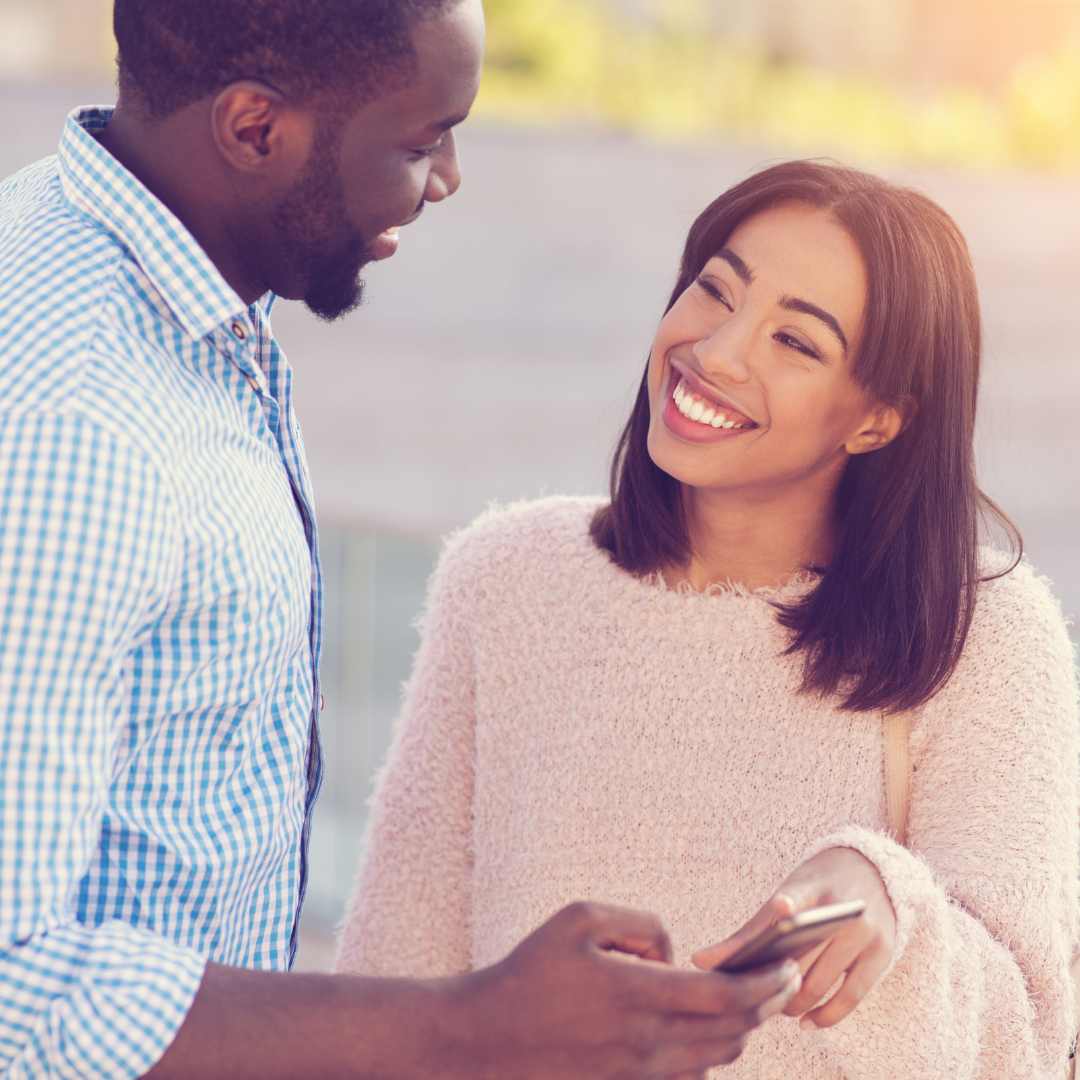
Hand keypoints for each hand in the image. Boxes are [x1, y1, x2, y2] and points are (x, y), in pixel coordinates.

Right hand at [450, 901, 802, 1079]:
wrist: (487, 1038)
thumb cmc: (531, 968)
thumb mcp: (580, 919)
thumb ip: (639, 924)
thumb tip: (673, 952)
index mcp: (639, 995)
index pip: (727, 996)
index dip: (766, 984)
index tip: (788, 968)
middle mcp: (647, 1042)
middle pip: (731, 1032)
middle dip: (765, 1006)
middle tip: (781, 982)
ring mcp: (638, 1072)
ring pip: (715, 1060)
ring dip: (739, 1030)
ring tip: (747, 1002)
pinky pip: (687, 1077)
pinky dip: (708, 1055)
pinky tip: (704, 1031)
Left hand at [691, 848, 894, 1030]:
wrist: (872, 871)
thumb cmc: (816, 888)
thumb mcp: (785, 896)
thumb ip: (747, 932)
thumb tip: (698, 963)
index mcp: (812, 885)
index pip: (798, 892)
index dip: (790, 901)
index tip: (782, 907)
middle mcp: (842, 907)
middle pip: (801, 954)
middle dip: (774, 982)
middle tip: (754, 997)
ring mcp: (865, 932)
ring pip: (822, 980)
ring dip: (795, 1002)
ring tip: (778, 1008)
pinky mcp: (881, 954)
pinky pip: (852, 996)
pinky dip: (827, 1014)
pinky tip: (807, 1022)